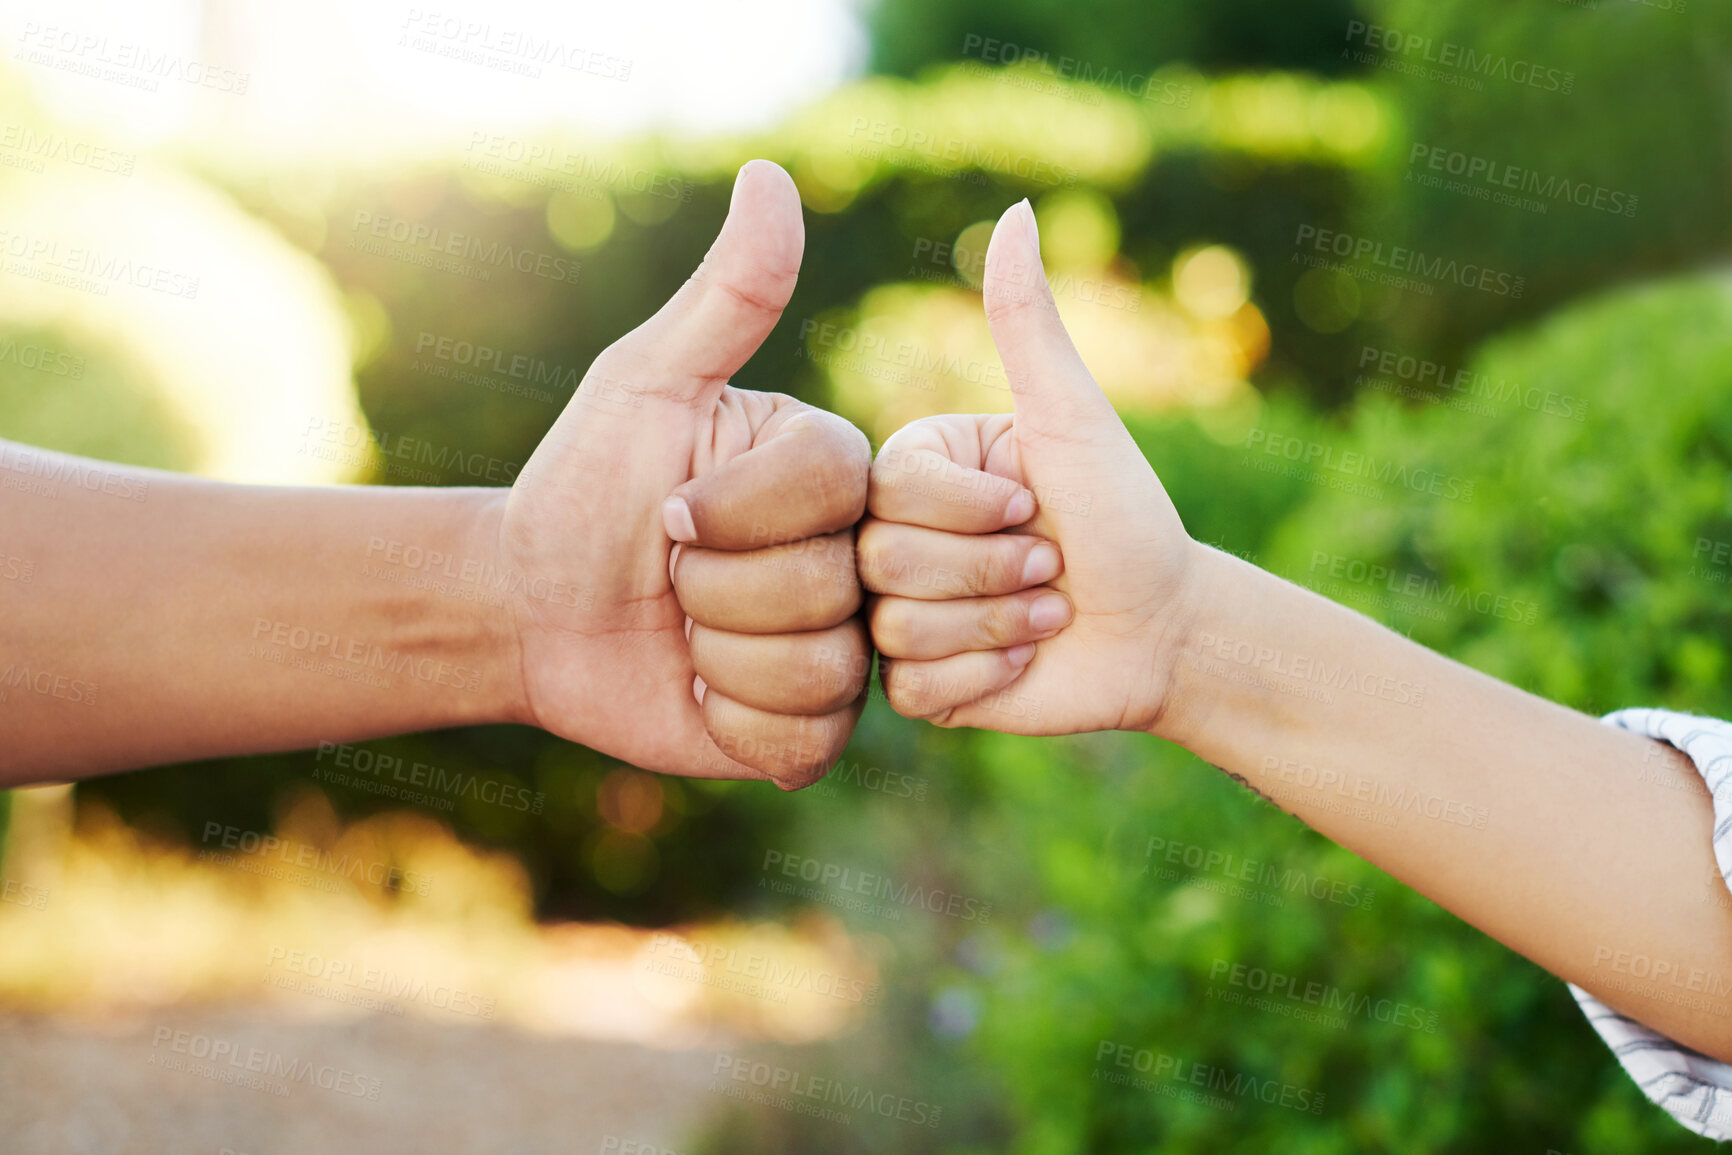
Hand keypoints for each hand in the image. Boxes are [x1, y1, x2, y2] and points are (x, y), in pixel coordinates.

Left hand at [494, 160, 870, 787]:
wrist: (529, 609)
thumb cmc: (583, 487)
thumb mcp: (643, 385)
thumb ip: (723, 298)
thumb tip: (771, 175)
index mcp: (830, 469)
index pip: (835, 488)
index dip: (734, 513)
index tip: (667, 512)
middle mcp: (854, 555)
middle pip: (827, 585)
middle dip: (715, 589)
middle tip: (671, 577)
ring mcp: (840, 644)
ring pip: (820, 667)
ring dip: (718, 655)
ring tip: (684, 633)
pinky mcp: (812, 728)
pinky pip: (804, 739)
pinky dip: (733, 721)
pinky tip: (698, 692)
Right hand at [856, 198, 1201, 734]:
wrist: (1164, 629)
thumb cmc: (1124, 515)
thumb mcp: (1074, 417)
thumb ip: (1028, 322)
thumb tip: (1014, 211)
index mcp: (915, 468)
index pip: (889, 488)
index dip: (973, 510)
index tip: (1036, 507)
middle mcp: (890, 536)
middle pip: (883, 560)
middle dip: (992, 572)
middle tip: (1051, 568)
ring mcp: (894, 614)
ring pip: (894, 629)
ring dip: (998, 625)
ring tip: (1048, 612)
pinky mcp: (914, 687)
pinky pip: (909, 691)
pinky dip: (985, 678)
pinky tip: (1024, 662)